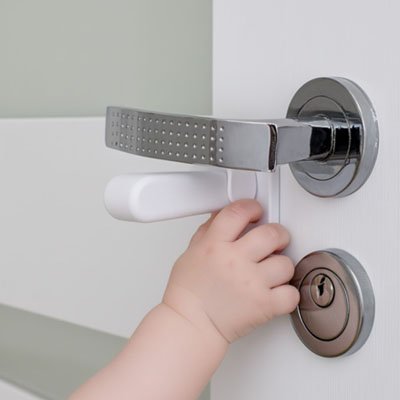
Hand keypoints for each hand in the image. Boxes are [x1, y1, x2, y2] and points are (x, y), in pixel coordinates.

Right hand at [163, 199, 299, 342]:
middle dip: (278, 233)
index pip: (239, 211)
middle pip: (272, 233)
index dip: (252, 207)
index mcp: (215, 245)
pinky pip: (292, 292)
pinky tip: (276, 291)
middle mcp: (235, 261)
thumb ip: (209, 230)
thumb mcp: (192, 251)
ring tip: (272, 270)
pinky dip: (288, 292)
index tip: (256, 211)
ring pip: (286, 262)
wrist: (191, 324)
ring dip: (282, 265)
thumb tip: (221, 214)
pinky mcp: (264, 305)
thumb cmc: (188, 292)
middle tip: (275, 239)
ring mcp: (252, 283)